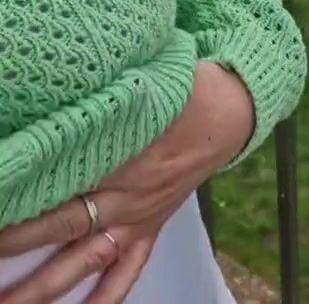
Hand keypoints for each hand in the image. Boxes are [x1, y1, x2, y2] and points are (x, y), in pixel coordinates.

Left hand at [0, 62, 254, 303]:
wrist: (230, 110)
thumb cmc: (184, 87)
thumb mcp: (141, 82)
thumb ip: (100, 96)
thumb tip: (56, 94)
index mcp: (119, 150)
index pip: (58, 176)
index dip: (22, 188)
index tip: (0, 189)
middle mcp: (124, 192)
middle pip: (60, 223)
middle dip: (16, 240)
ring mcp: (138, 216)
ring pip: (83, 260)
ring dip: (43, 285)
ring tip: (6, 302)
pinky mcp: (150, 228)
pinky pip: (126, 271)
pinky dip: (104, 297)